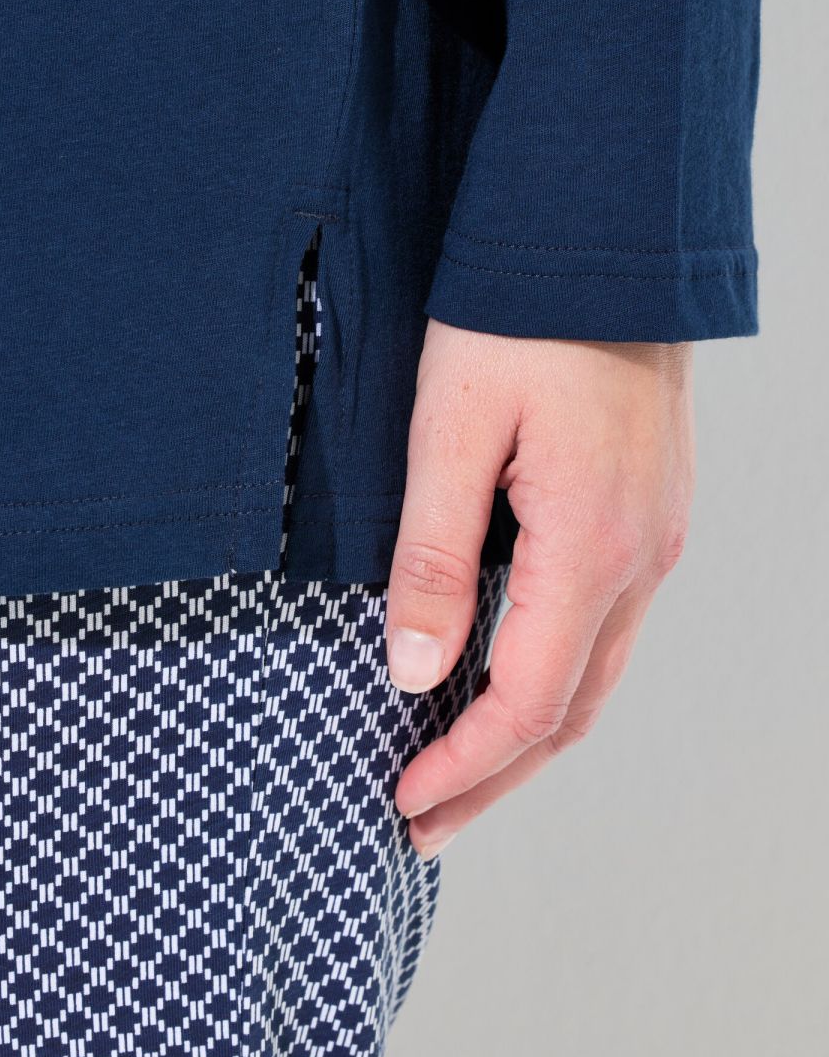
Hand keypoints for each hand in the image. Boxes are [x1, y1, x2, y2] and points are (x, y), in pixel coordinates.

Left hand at [388, 319, 693, 858]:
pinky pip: (607, 623)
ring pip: (596, 672)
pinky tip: (508, 676)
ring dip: (527, 733)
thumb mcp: (451, 429)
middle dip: (495, 777)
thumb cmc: (518, 317)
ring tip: (458, 772)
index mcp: (591, 547)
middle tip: (424, 823)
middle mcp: (641, 558)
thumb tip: (414, 673)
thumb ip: (434, 557)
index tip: (402, 800)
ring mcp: (656, 535)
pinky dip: (555, 673)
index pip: (528, 701)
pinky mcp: (648, 509)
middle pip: (571, 710)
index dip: (463, 765)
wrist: (602, 233)